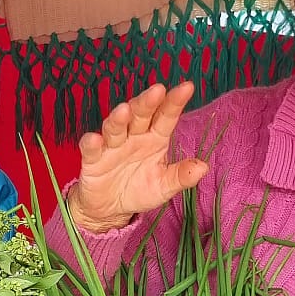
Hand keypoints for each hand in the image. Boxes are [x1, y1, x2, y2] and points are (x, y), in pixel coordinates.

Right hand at [67, 81, 209, 231]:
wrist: (111, 208)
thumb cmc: (140, 189)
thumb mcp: (164, 186)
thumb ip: (181, 176)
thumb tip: (203, 167)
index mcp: (155, 138)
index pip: (166, 117)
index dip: (175, 102)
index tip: (187, 87)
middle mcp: (134, 136)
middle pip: (140, 115)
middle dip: (147, 102)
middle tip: (157, 90)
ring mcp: (112, 146)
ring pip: (115, 127)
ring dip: (118, 119)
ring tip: (124, 110)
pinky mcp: (93, 160)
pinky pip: (91, 149)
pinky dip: (91, 143)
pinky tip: (94, 139)